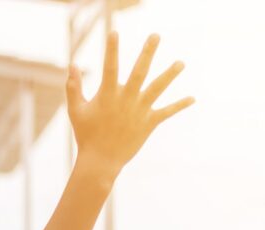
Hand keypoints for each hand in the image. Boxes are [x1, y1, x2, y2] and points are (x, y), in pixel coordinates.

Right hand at [66, 32, 193, 186]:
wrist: (100, 161)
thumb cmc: (85, 135)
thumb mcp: (76, 110)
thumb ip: (74, 87)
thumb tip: (72, 65)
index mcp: (107, 95)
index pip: (110, 67)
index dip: (112, 50)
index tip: (114, 32)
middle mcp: (126, 100)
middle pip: (139, 72)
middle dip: (148, 52)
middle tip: (156, 35)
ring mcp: (139, 111)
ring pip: (157, 89)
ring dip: (169, 75)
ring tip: (181, 63)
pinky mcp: (148, 123)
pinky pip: (166, 112)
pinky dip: (179, 105)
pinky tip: (192, 99)